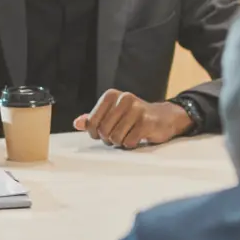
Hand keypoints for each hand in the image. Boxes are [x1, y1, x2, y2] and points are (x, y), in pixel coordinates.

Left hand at [76, 90, 191, 148]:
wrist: (163, 117)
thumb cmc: (132, 118)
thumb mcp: (111, 115)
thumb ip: (93, 119)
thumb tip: (76, 123)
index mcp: (111, 95)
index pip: (91, 122)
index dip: (95, 133)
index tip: (104, 133)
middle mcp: (124, 98)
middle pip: (103, 131)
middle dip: (109, 138)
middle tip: (119, 135)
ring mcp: (136, 109)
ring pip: (116, 138)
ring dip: (121, 142)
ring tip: (128, 134)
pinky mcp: (147, 121)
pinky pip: (129, 141)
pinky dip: (131, 144)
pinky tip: (138, 137)